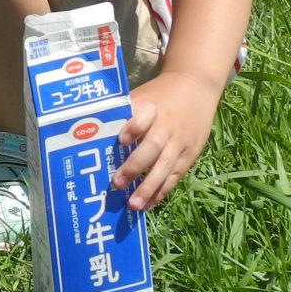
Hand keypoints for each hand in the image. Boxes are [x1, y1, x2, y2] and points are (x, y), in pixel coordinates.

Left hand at [113, 69, 220, 209]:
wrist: (195, 86)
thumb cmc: (159, 96)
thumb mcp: (142, 96)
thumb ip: (124, 114)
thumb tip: (94, 133)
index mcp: (152, 107)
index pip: (143, 115)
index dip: (133, 127)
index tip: (120, 139)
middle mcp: (167, 125)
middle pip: (153, 146)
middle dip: (134, 166)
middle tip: (117, 184)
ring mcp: (181, 141)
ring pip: (166, 166)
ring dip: (149, 188)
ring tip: (134, 205)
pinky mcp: (191, 153)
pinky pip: (176, 175)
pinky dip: (163, 190)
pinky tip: (149, 204)